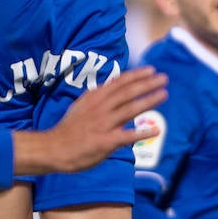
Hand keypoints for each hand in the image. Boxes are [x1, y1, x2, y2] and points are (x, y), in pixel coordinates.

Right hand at [37, 67, 167, 172]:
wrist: (53, 148)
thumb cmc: (69, 128)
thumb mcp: (81, 105)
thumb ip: (99, 97)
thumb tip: (115, 88)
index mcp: (94, 97)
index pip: (119, 82)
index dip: (136, 75)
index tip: (151, 70)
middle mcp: (100, 107)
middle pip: (128, 92)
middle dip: (147, 84)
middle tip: (164, 78)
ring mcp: (103, 124)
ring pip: (130, 109)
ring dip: (149, 101)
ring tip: (164, 94)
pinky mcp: (105, 141)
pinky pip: (128, 136)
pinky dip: (143, 132)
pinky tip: (156, 130)